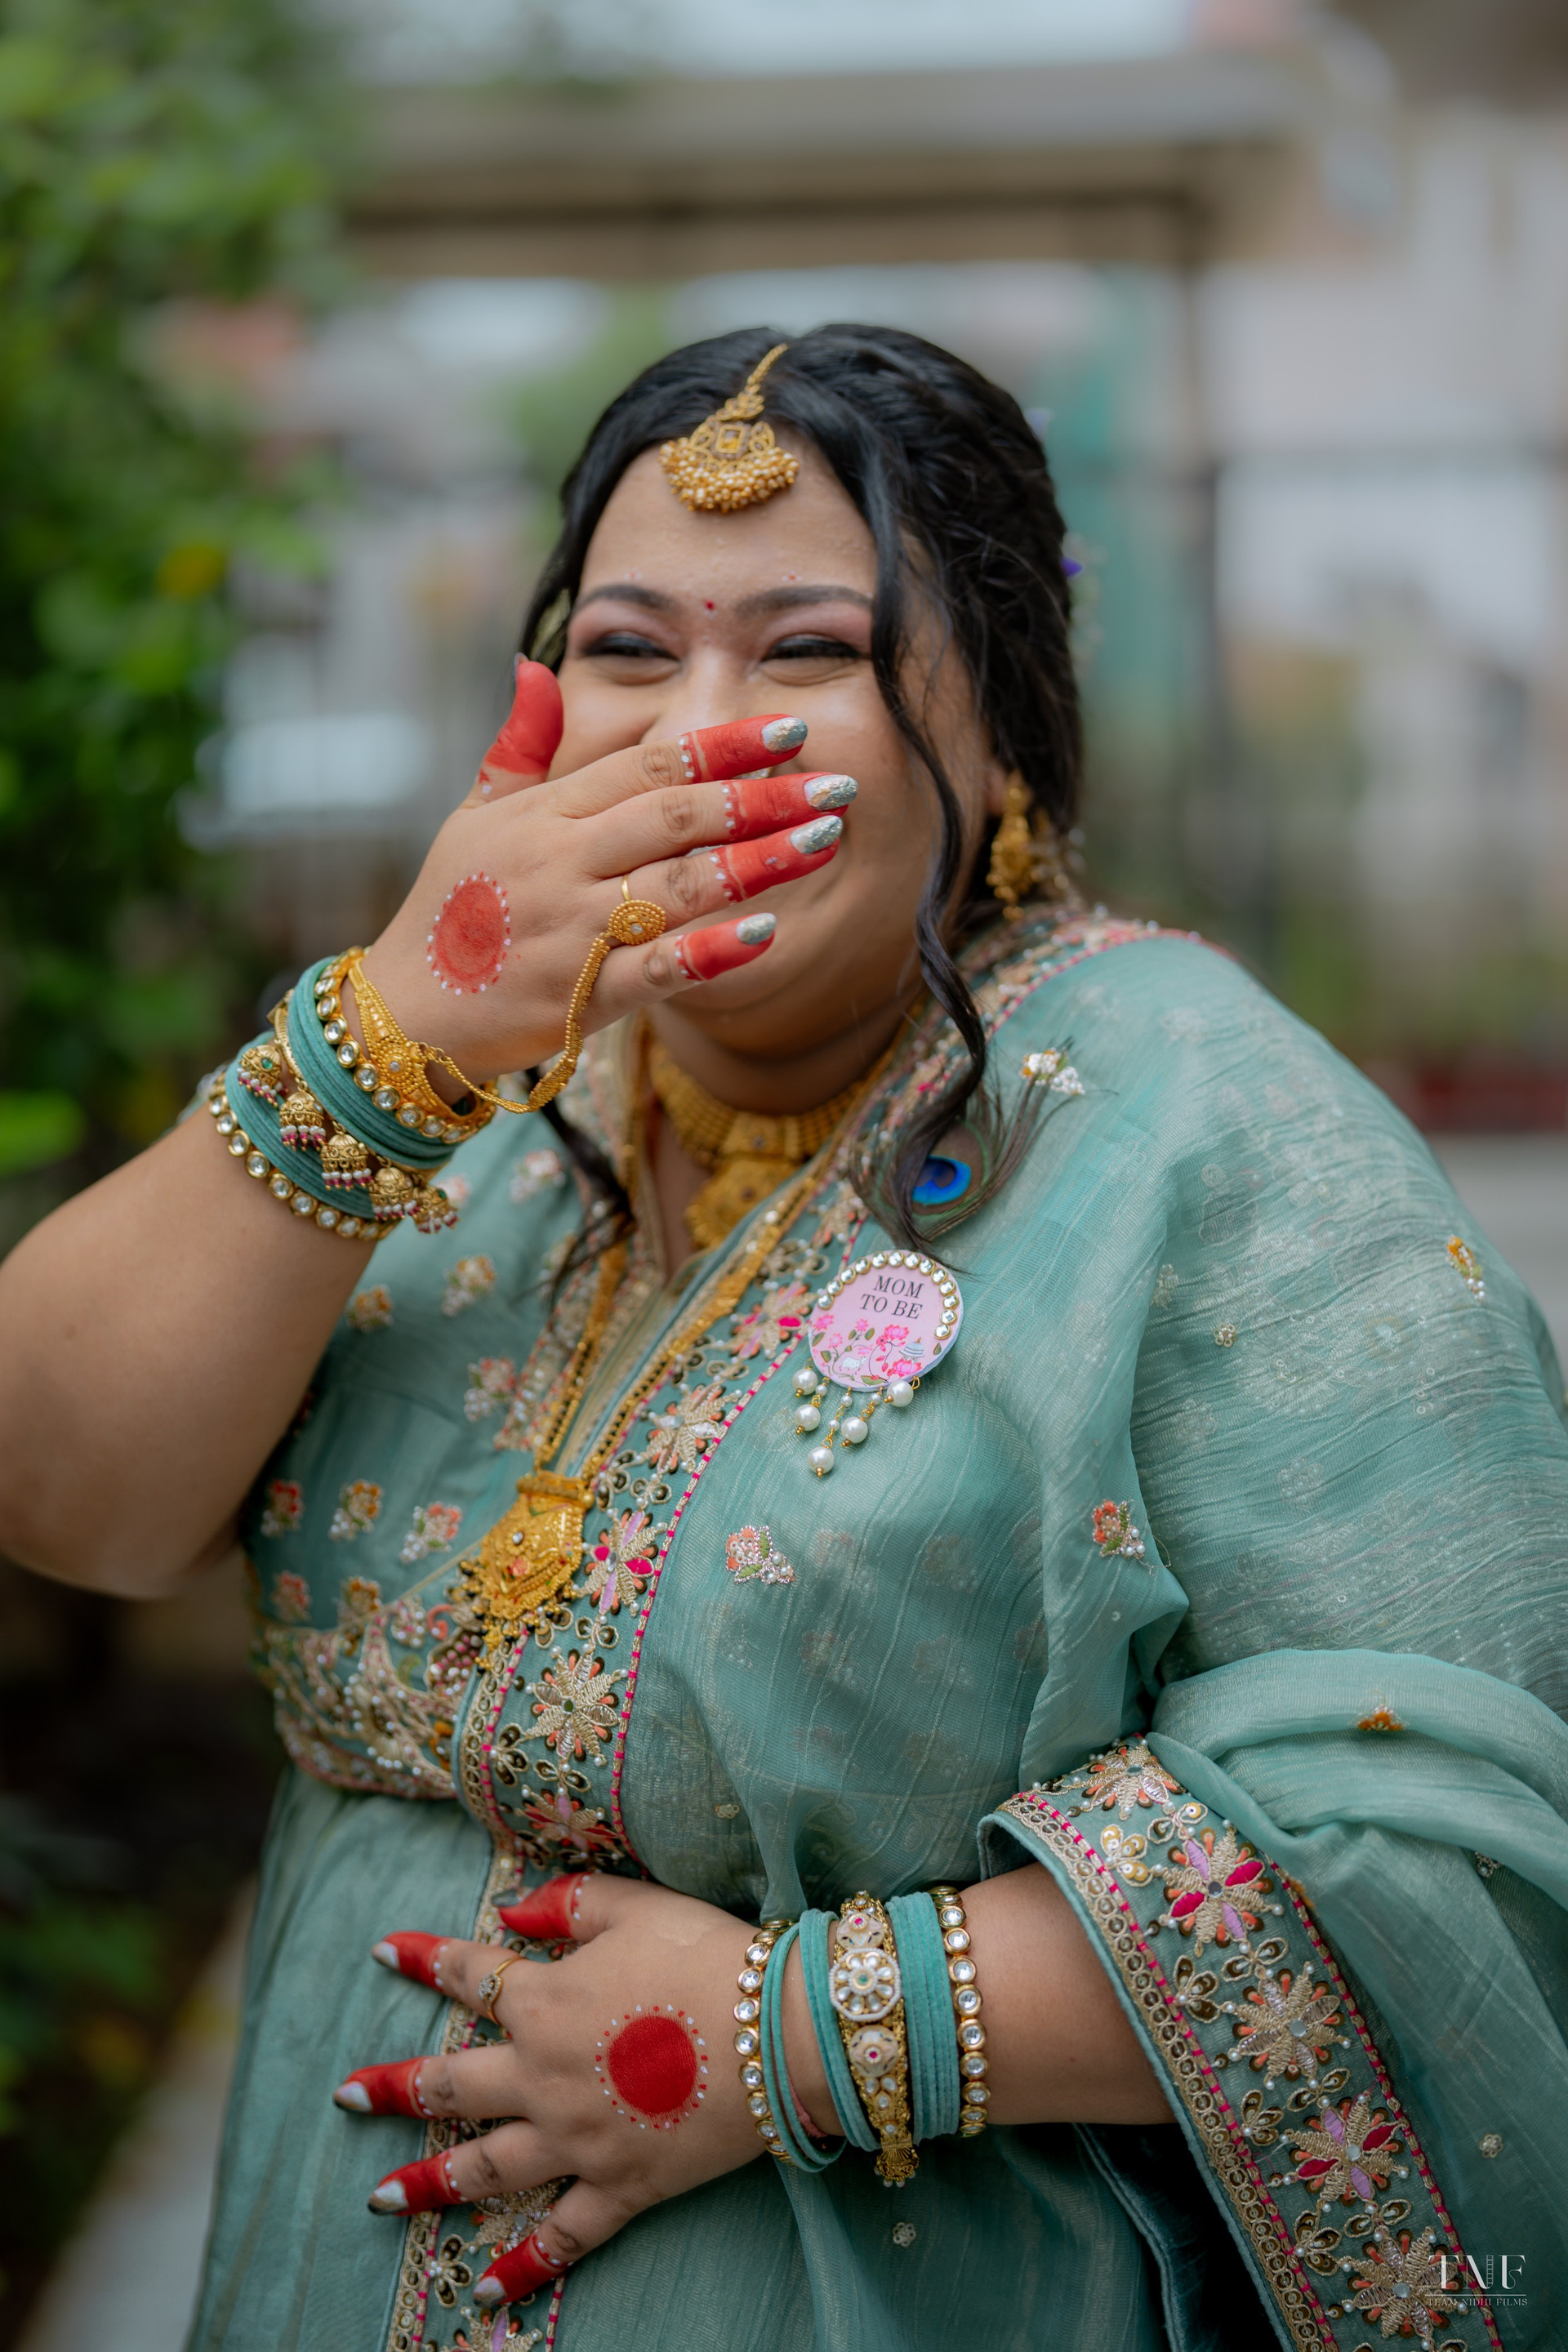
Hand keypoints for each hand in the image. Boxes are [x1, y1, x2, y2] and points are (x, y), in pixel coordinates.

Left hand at [334, 1874, 791, 2308]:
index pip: (468, 1974)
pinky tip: (483, 2292)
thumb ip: (570, 1903)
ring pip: (484, 2168)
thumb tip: (511, 1910)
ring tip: (378, 2196)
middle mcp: (542, 2077)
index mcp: (545, 2001)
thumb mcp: (636, 1906)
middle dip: (392, 2088)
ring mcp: (575, 2141)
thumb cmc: (708, 1956)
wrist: (776, 2033)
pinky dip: (522, 2268)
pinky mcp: (618, 2188)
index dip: (424, 1959)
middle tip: (345, 2095)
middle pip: (451, 2083)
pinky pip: (561, 2238)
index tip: (383, 1951)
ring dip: (426, 2181)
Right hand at [357, 660, 856, 1084]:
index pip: (646, 766)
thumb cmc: (451, 909)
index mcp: (543, 814)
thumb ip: (518, 744)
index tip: (789, 731)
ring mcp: (572, 930)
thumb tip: (534, 666)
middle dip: (762, 796)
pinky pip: (658, 969)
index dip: (722, 746)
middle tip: (836, 784)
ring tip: (824, 840)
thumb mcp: (473, 815)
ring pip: (678, 885)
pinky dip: (711, 952)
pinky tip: (766, 932)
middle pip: (675, 816)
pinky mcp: (581, 996)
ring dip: (758, 862)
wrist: (406, 1013)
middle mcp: (560, 864)